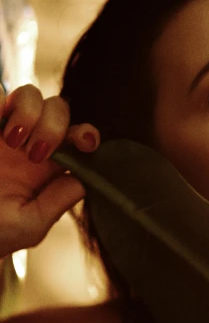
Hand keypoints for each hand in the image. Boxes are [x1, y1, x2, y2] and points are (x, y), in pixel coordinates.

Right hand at [0, 83, 99, 257]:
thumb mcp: (28, 226)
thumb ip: (57, 203)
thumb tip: (84, 180)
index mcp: (48, 168)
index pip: (77, 139)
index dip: (87, 134)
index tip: (85, 142)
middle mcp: (29, 144)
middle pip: (59, 110)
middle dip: (55, 125)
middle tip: (35, 154)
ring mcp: (4, 130)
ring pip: (31, 95)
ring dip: (31, 112)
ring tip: (14, 141)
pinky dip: (3, 105)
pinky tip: (3, 133)